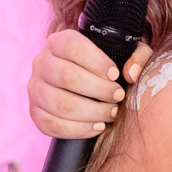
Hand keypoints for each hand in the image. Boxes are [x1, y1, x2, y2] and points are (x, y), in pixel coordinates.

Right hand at [27, 29, 153, 138]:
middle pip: (67, 77)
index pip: (73, 47)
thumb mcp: (124, 54)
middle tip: (117, 96)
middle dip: (98, 90)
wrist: (84, 84)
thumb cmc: (106, 67)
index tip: (115, 74)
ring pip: (60, 104)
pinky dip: (78, 129)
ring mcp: (35, 89)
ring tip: (110, 113)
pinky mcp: (35, 112)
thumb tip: (131, 73)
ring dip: (91, 112)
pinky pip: (52, 125)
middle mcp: (41, 63)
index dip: (97, 62)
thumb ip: (137, 56)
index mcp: (58, 42)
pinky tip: (97, 126)